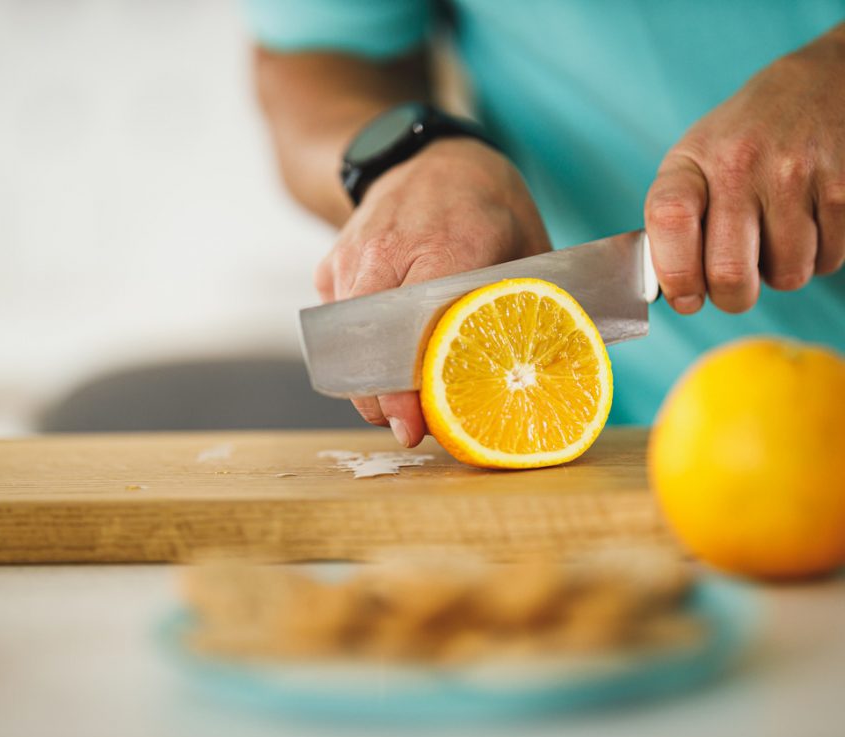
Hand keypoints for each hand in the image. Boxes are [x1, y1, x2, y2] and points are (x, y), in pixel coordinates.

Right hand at [316, 138, 550, 446]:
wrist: (424, 154)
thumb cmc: (486, 202)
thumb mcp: (528, 242)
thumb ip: (536, 301)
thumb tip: (561, 370)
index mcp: (446, 243)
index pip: (416, 328)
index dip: (407, 384)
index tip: (410, 425)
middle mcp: (386, 250)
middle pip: (369, 345)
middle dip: (379, 397)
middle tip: (406, 427)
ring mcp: (350, 256)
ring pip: (346, 341)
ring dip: (369, 379)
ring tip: (398, 399)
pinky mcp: (330, 266)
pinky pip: (336, 324)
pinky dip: (358, 349)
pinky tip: (385, 356)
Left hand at [645, 23, 844, 313]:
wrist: (823, 82)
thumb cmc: (745, 139)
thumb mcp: (697, 161)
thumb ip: (677, 221)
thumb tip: (676, 294)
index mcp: (693, 161)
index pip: (669, 220)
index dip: (674, 273)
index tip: (684, 297)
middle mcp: (741, 164)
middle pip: (729, 272)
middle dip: (733, 297)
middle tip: (735, 289)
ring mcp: (796, 175)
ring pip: (786, 275)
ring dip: (781, 272)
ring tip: (777, 236)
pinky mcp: (843, 189)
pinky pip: (828, 260)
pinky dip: (818, 257)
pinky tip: (809, 222)